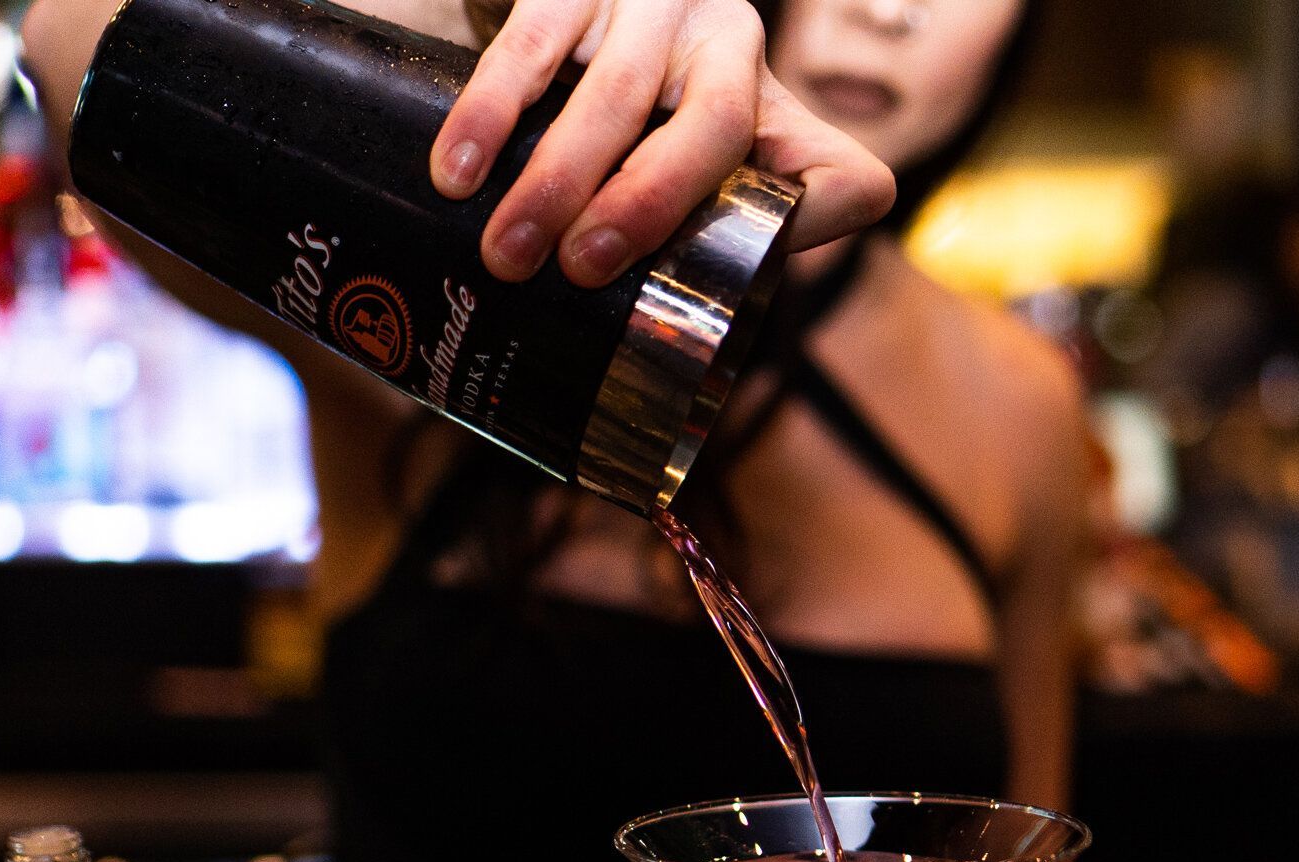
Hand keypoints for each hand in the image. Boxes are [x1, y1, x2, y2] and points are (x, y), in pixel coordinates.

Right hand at [428, 0, 895, 285]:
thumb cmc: (637, 121)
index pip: (840, 177)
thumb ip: (688, 248)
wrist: (581, 4)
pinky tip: (458, 174)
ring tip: (507, 251)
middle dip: (644, 205)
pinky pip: (533, 45)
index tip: (752, 271)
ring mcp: (657, 5)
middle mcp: (733, 49)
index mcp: (774, 117)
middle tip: (578, 269)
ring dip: (557, 178)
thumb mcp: (685, 171)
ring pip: (621, 90)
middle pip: (717, 128)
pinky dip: (490, 116)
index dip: (819, 225)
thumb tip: (650, 386)